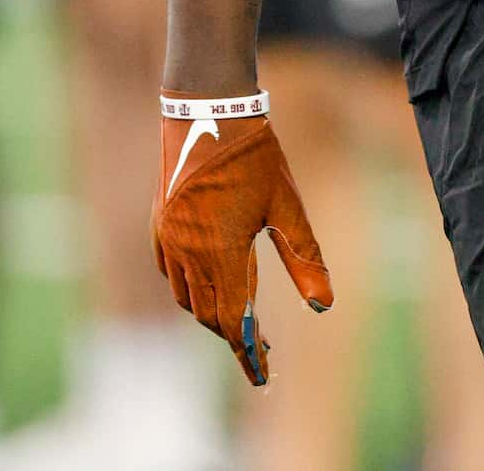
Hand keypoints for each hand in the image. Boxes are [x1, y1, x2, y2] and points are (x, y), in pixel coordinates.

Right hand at [151, 102, 333, 385]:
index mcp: (220, 252)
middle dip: (236, 335)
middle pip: (210, 315)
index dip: (250, 352)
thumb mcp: (287, 206)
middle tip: (264, 346)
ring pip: (187, 297)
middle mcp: (187, 252)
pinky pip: (171, 272)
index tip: (264, 376)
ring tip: (242, 315)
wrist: (208, 108)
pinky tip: (210, 280)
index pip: (234, 321)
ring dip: (212, 312)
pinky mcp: (160, 223)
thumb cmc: (255, 155)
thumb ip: (305, 258)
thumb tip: (324, 305)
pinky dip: (190, 287)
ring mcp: (168, 238)